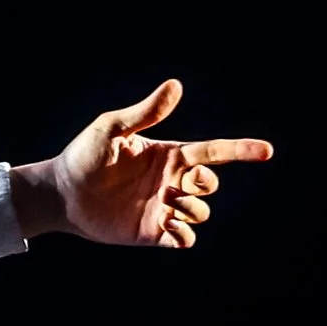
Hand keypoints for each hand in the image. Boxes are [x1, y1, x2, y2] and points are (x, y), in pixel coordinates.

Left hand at [10, 80, 271, 247]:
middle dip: (206, 183)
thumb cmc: (83, 156)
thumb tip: (175, 86)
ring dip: (194, 208)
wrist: (60, 193)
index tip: (266, 150)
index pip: (213, 152)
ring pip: (202, 212)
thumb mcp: (112, 129)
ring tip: (168, 201)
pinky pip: (185, 240)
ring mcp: (163, 207)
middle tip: (182, 182)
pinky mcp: (152, 232)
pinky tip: (169, 226)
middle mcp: (170, 181)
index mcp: (167, 155)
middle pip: (211, 184)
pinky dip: (186, 235)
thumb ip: (145, 112)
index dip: (241, 150)